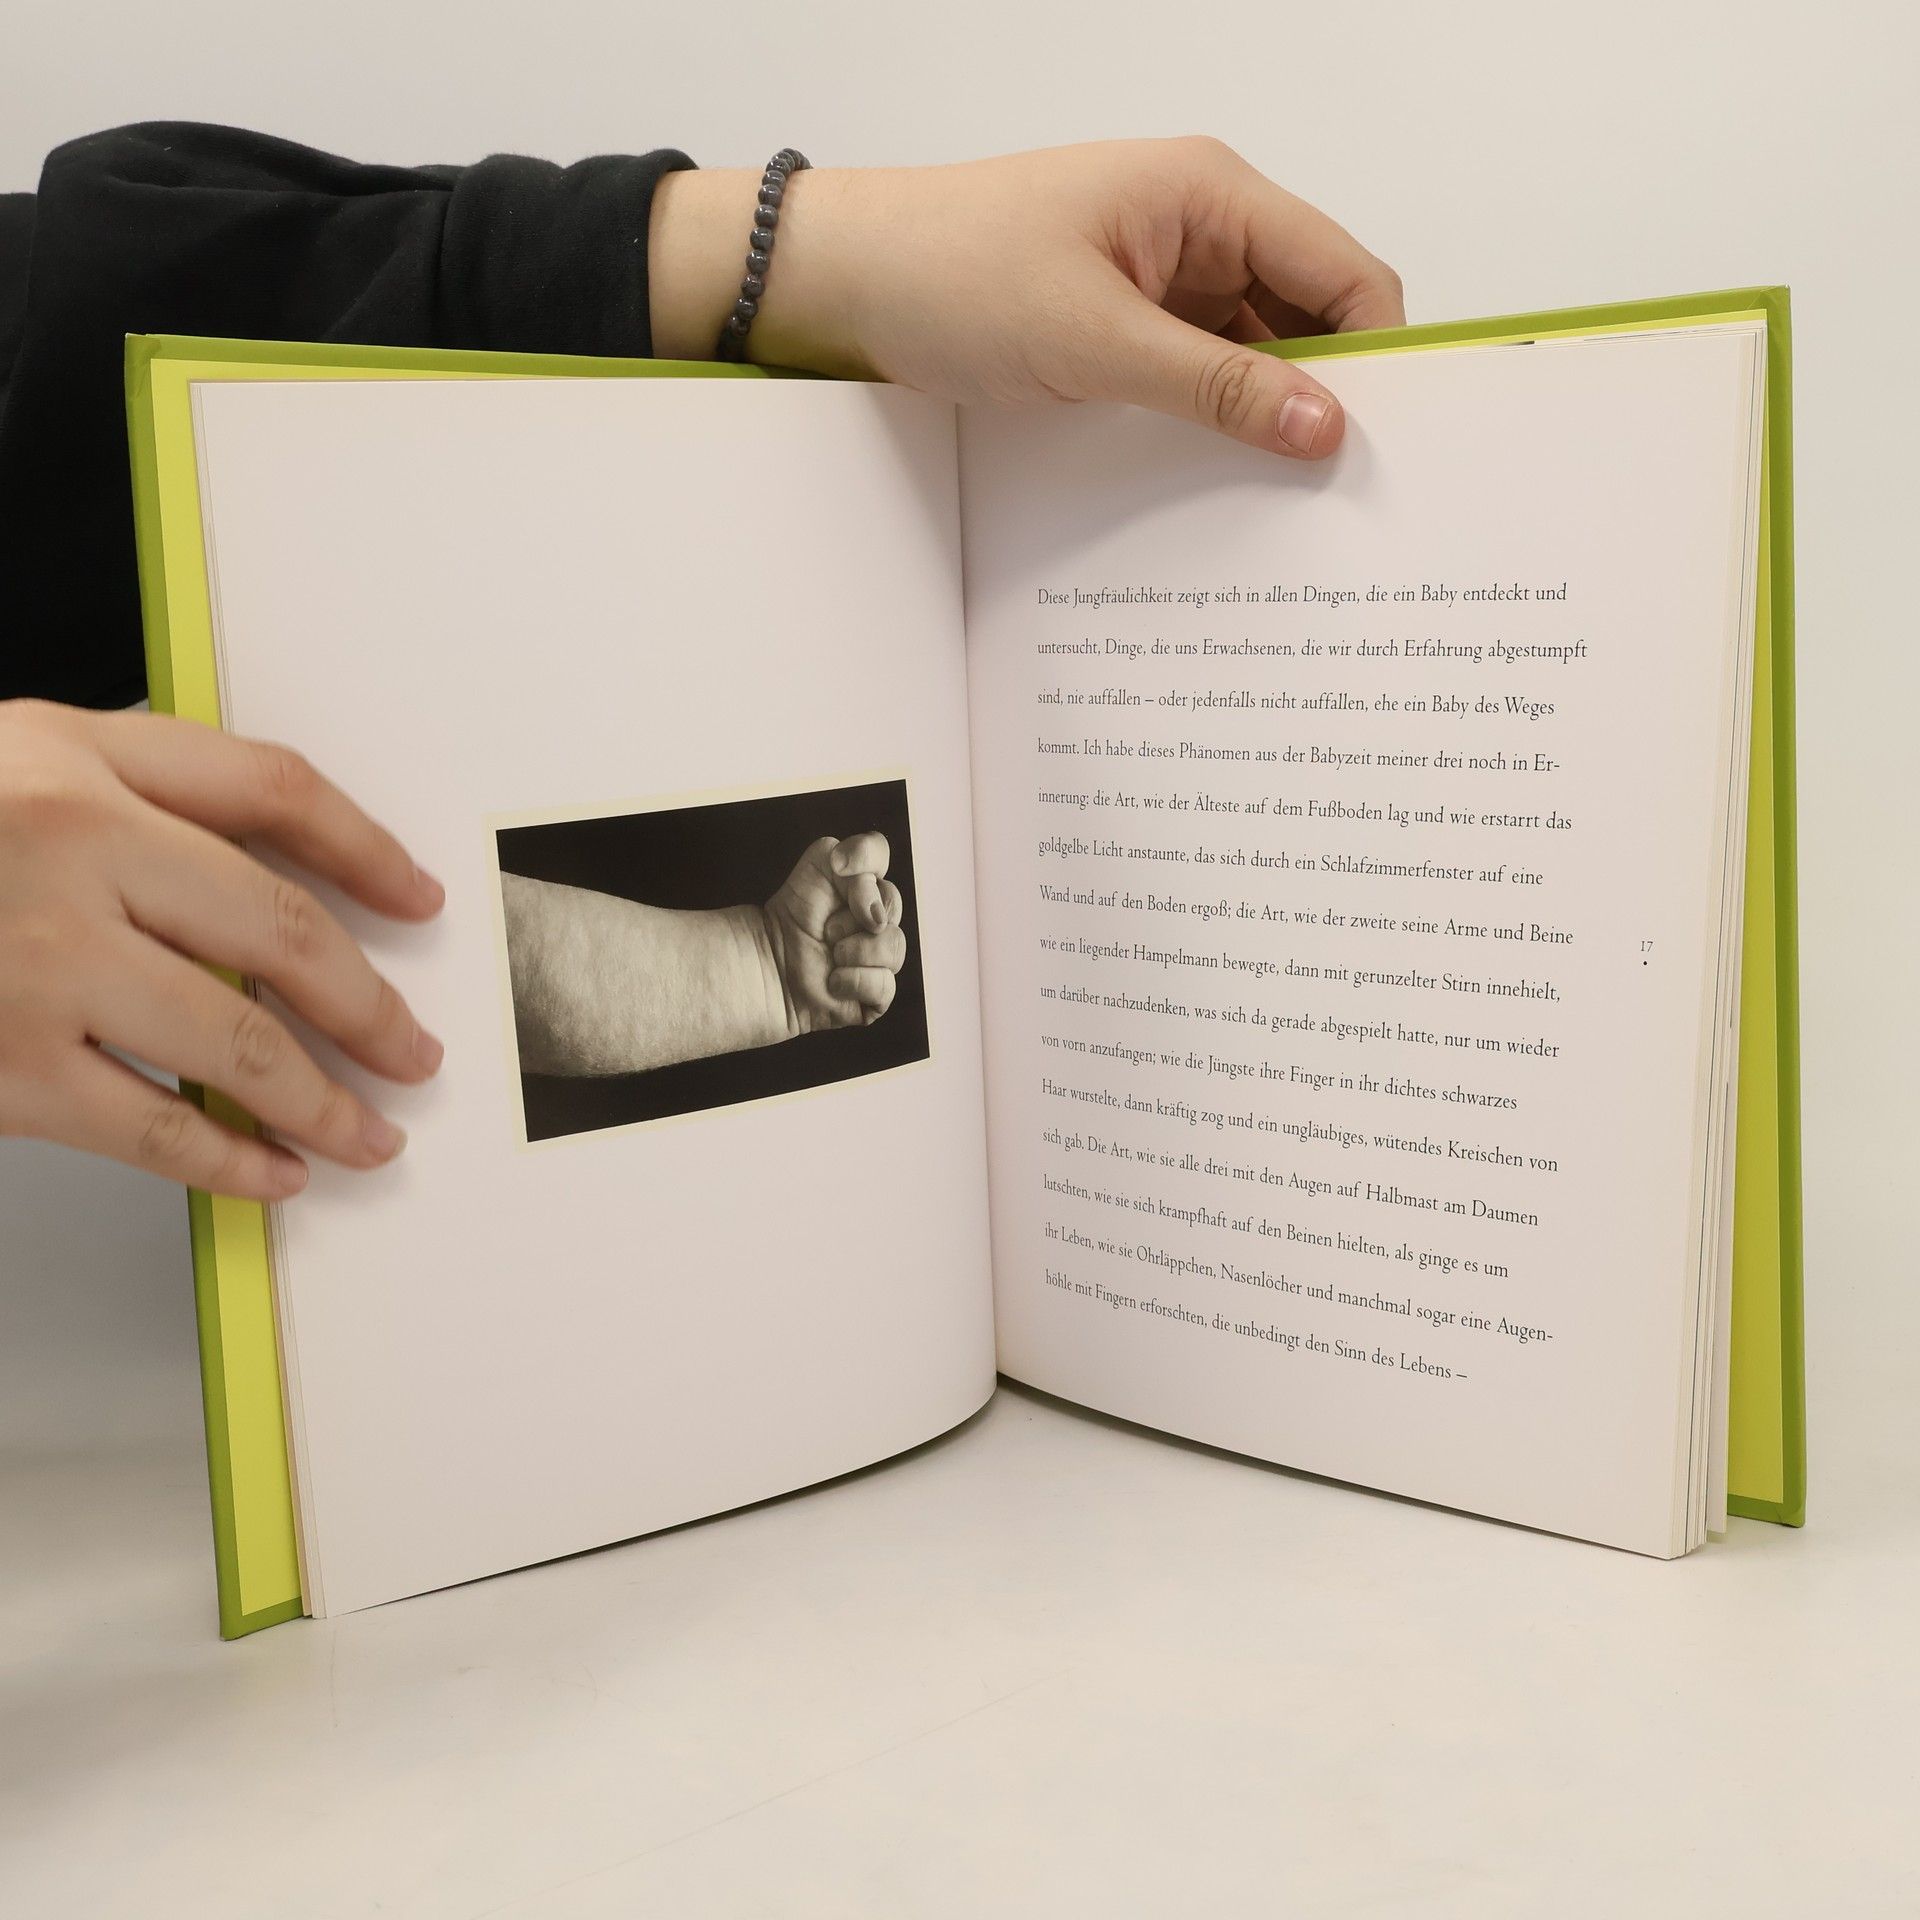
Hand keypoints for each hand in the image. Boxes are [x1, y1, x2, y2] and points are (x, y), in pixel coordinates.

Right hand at [0, 700, 444, 1198]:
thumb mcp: (9, 762)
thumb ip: (130, 790)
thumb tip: (270, 862)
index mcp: (75, 759)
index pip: (272, 789)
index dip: (365, 846)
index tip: (418, 898)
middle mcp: (71, 848)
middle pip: (283, 928)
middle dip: (372, 1002)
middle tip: (416, 1048)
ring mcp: (39, 962)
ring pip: (238, 1039)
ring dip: (327, 1096)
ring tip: (372, 1129)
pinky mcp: (4, 1065)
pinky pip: (156, 1123)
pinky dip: (233, 1158)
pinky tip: (277, 1172)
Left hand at [649, 137, 1403, 458]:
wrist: (843, 284)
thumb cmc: (950, 274)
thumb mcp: (1094, 342)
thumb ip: (1216, 386)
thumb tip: (1324, 426)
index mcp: (1209, 196)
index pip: (1345, 273)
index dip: (1379, 356)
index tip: (1387, 447)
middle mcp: (1198, 226)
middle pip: (1309, 315)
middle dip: (1326, 395)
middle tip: (1339, 493)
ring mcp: (1160, 276)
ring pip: (1254, 351)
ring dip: (1264, 415)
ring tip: (1281, 501)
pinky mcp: (1123, 321)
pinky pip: (1198, 371)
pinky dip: (1212, 419)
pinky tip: (1216, 479)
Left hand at [761, 833, 905, 1034]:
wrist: (761, 972)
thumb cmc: (783, 924)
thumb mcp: (814, 869)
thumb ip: (849, 856)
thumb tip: (878, 896)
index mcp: (858, 887)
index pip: (879, 854)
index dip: (866, 857)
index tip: (839, 867)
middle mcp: (872, 921)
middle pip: (893, 903)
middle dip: (856, 913)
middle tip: (827, 928)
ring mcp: (877, 959)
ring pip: (894, 945)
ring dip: (856, 949)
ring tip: (830, 956)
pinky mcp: (874, 996)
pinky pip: (886, 984)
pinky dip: (855, 981)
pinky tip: (834, 982)